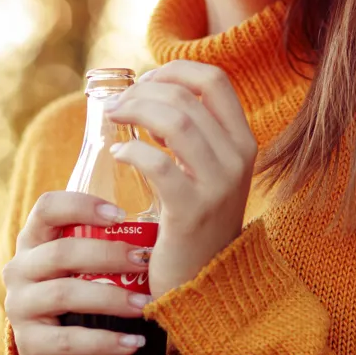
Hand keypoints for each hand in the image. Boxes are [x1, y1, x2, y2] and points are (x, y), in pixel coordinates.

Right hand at [1, 191, 156, 354]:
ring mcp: (19, 305)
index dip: (81, 206)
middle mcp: (20, 268)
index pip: (47, 208)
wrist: (42, 342)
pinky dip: (104, 342)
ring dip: (111, 299)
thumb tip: (155, 229)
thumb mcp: (73, 260)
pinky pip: (68, 341)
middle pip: (61, 252)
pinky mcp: (27, 342)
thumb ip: (98, 241)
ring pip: (65, 294)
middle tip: (144, 260)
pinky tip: (132, 343)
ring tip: (144, 305)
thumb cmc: (70, 286)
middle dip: (108, 255)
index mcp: (33, 239)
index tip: (120, 215)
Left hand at [104, 60, 257, 299]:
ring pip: (175, 121)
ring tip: (113, 119)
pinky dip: (133, 150)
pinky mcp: (192, 210)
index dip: (175, 70)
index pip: (215, 79)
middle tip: (117, 105)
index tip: (145, 80)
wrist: (203, 284)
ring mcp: (219, 185)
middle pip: (187, 97)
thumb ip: (189, 135)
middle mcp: (238, 158)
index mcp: (242, 141)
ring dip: (135, 111)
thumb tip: (145, 92)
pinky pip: (160, 164)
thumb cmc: (193, 221)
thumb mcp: (205, 171)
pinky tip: (118, 152)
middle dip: (143, 91)